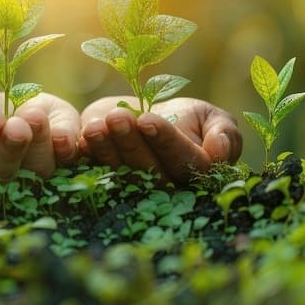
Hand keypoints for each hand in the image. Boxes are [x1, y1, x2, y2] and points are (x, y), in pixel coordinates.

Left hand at [79, 97, 242, 182]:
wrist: (150, 118)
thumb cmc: (189, 119)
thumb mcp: (212, 118)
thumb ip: (224, 133)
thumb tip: (220, 152)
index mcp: (195, 172)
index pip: (182, 160)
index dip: (164, 140)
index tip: (147, 120)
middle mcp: (164, 186)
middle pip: (147, 169)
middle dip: (130, 142)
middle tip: (117, 118)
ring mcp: (133, 186)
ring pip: (119, 171)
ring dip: (105, 148)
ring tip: (96, 126)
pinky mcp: (106, 180)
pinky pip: (95, 172)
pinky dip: (87, 155)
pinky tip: (80, 139)